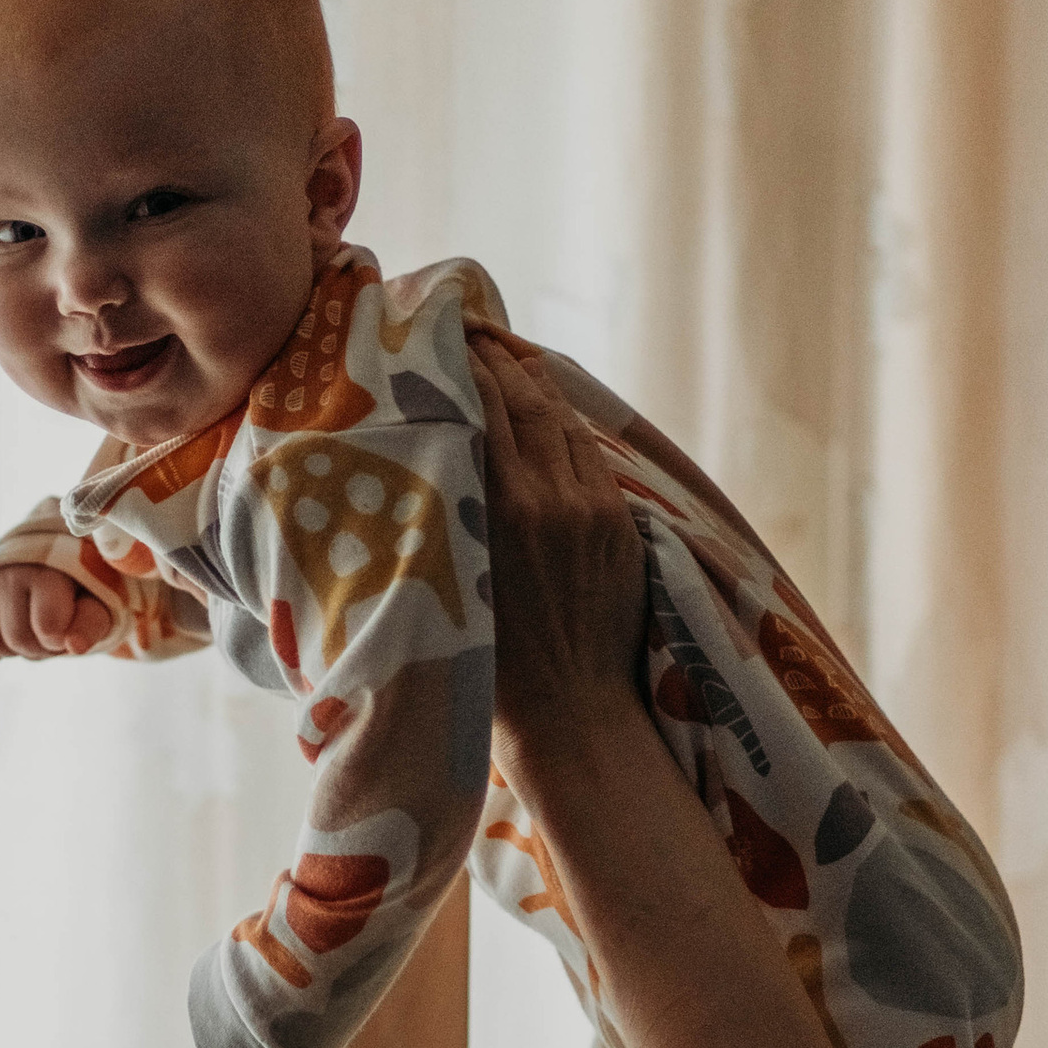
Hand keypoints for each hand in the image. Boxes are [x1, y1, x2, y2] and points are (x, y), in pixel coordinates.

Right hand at [0, 563, 114, 661]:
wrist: (46, 562)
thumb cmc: (77, 590)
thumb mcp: (96, 604)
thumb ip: (91, 624)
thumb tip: (75, 646)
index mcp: (45, 571)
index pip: (47, 628)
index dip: (59, 640)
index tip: (66, 628)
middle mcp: (8, 573)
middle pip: (16, 640)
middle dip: (37, 648)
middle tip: (48, 633)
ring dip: (13, 650)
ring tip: (29, 630)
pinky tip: (6, 634)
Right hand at [469, 334, 646, 785]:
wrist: (573, 715)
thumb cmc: (492, 668)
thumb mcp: (452, 581)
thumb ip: (449, 513)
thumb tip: (427, 457)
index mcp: (506, 509)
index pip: (488, 407)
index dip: (467, 363)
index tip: (443, 335)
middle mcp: (555, 497)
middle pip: (529, 401)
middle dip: (500, 361)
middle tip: (469, 332)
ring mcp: (595, 510)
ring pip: (565, 425)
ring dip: (536, 389)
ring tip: (507, 363)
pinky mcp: (620, 527)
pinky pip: (589, 460)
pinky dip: (565, 430)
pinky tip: (548, 418)